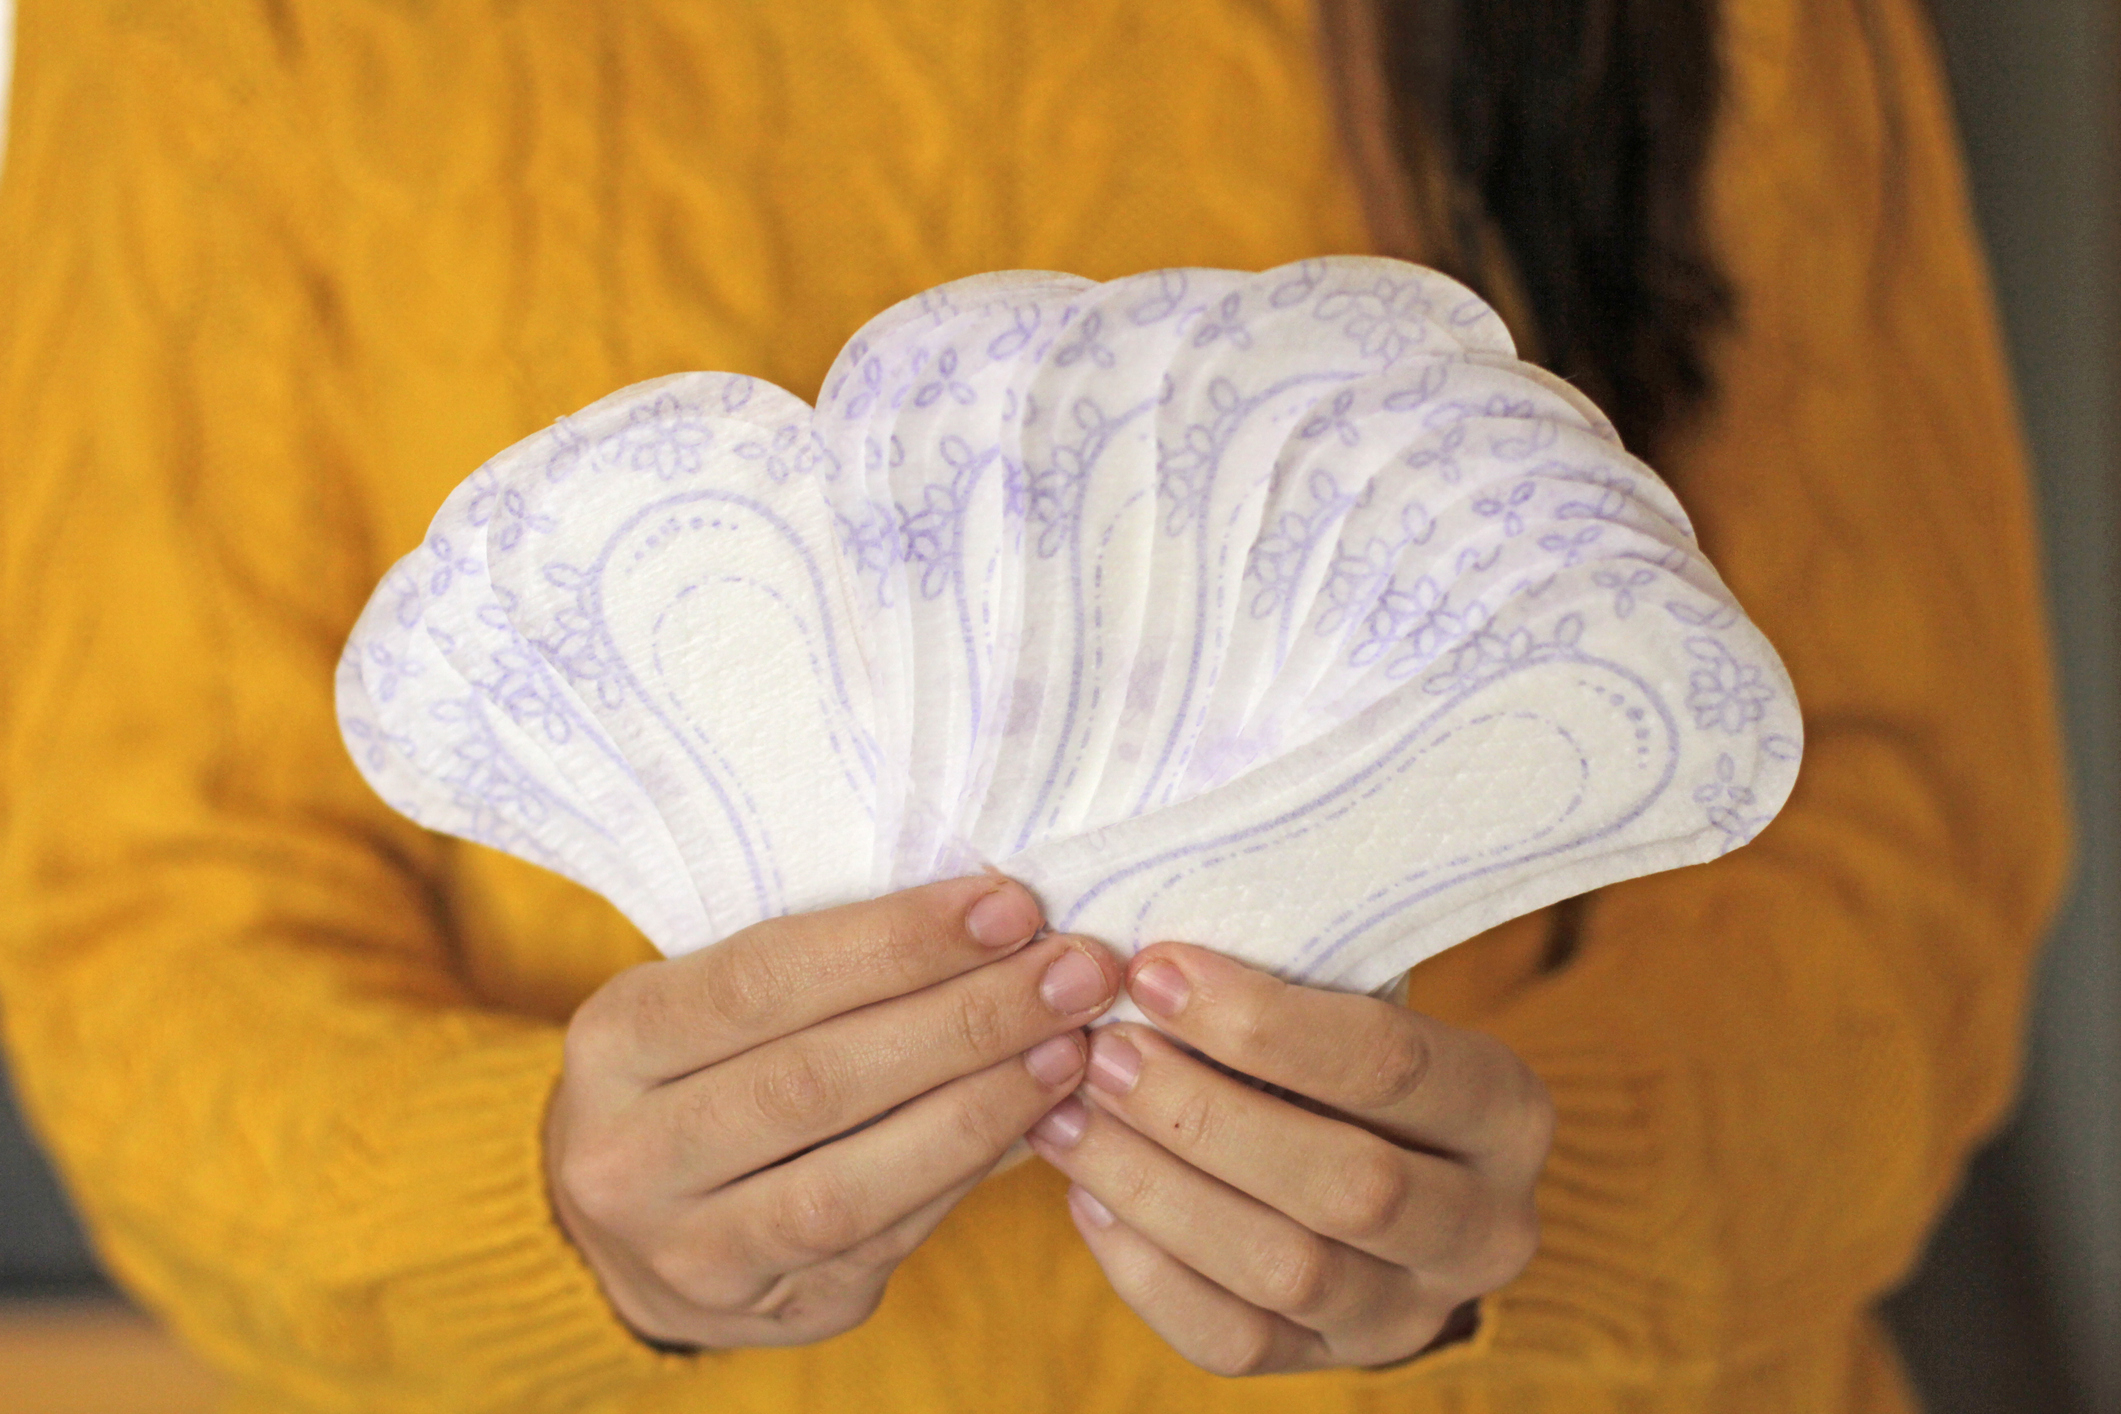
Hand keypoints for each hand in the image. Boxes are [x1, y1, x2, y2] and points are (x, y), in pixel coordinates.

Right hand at [546, 877, 1120, 1348]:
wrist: (629, 1228)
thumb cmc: (705, 1070)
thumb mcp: (713, 1000)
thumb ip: (824, 964)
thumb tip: (996, 919)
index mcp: (615, 1040)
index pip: (764, 978)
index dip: (897, 942)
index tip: (1009, 907)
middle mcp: (628, 1156)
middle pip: (816, 1080)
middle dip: (965, 1019)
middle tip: (1073, 973)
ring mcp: (691, 1252)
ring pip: (854, 1182)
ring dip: (983, 1106)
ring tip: (1071, 1046)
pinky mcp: (770, 1311)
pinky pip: (887, 1239)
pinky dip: (969, 1171)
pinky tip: (1037, 1117)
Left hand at [1028, 942, 1551, 1374]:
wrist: (1374, 1168)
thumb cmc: (1338, 1054)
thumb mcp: (1351, 1003)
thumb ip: (1286, 982)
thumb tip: (1150, 952)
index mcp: (1508, 1110)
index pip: (1391, 1064)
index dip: (1262, 1021)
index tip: (1154, 972)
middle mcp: (1487, 1228)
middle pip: (1347, 1185)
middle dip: (1204, 1114)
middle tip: (1104, 1054)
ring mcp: (1412, 1312)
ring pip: (1285, 1270)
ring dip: (1158, 1188)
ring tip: (1070, 1117)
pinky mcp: (1332, 1364)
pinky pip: (1232, 1340)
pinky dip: (1146, 1269)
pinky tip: (1088, 1196)